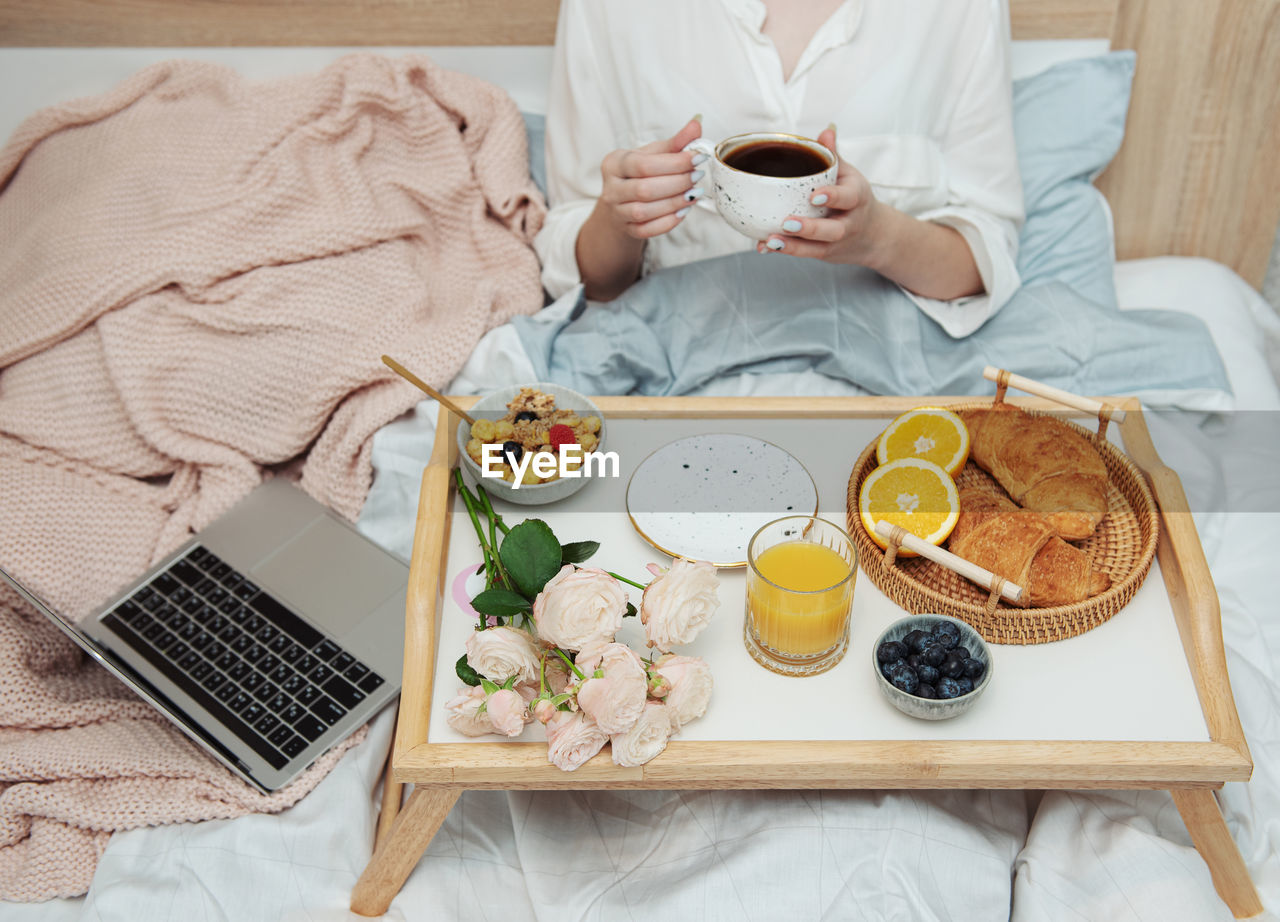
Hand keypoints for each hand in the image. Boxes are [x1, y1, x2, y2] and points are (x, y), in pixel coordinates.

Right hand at [597, 117, 704, 238]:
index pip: (644, 165)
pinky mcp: (627, 230)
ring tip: (694, 193)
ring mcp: (617, 212)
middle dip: (677, 183)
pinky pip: (647, 230)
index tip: (697, 158)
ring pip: (644, 211)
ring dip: (675, 202)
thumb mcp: (653, 154)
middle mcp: (610, 189)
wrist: (622, 202)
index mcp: (614, 163)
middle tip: (698, 176)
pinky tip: (684, 210)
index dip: (674, 163)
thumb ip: (675, 142)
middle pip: (645, 189)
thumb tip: (697, 123)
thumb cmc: (639, 174)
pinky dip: (668, 222)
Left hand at [755, 126, 884, 265]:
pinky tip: (764, 246)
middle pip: (833, 230)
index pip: (849, 197)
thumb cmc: (854, 198)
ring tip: (771, 239)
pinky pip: (805, 254)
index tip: (815, 196)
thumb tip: (826, 130)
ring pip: (817, 248)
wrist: (873, 235)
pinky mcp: (824, 253)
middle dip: (810, 228)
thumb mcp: (850, 175)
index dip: (833, 196)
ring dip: (793, 246)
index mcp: (857, 197)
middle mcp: (849, 223)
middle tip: (788, 222)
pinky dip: (784, 250)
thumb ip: (834, 155)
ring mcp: (836, 241)